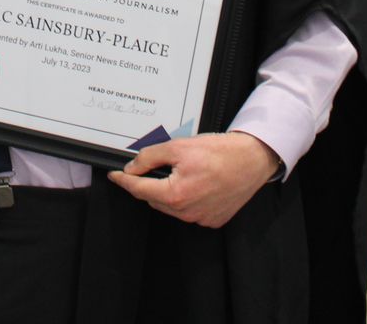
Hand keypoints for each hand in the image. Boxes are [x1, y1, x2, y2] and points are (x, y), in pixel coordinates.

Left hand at [105, 132, 279, 228]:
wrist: (252, 159)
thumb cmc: (220, 152)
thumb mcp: (178, 146)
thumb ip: (150, 157)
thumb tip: (132, 168)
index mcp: (176, 195)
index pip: (139, 189)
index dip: (123, 181)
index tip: (114, 176)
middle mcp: (187, 212)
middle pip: (154, 198)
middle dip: (151, 183)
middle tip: (161, 164)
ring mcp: (200, 218)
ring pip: (171, 206)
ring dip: (169, 192)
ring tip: (185, 171)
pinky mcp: (213, 219)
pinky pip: (190, 211)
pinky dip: (187, 199)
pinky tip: (198, 183)